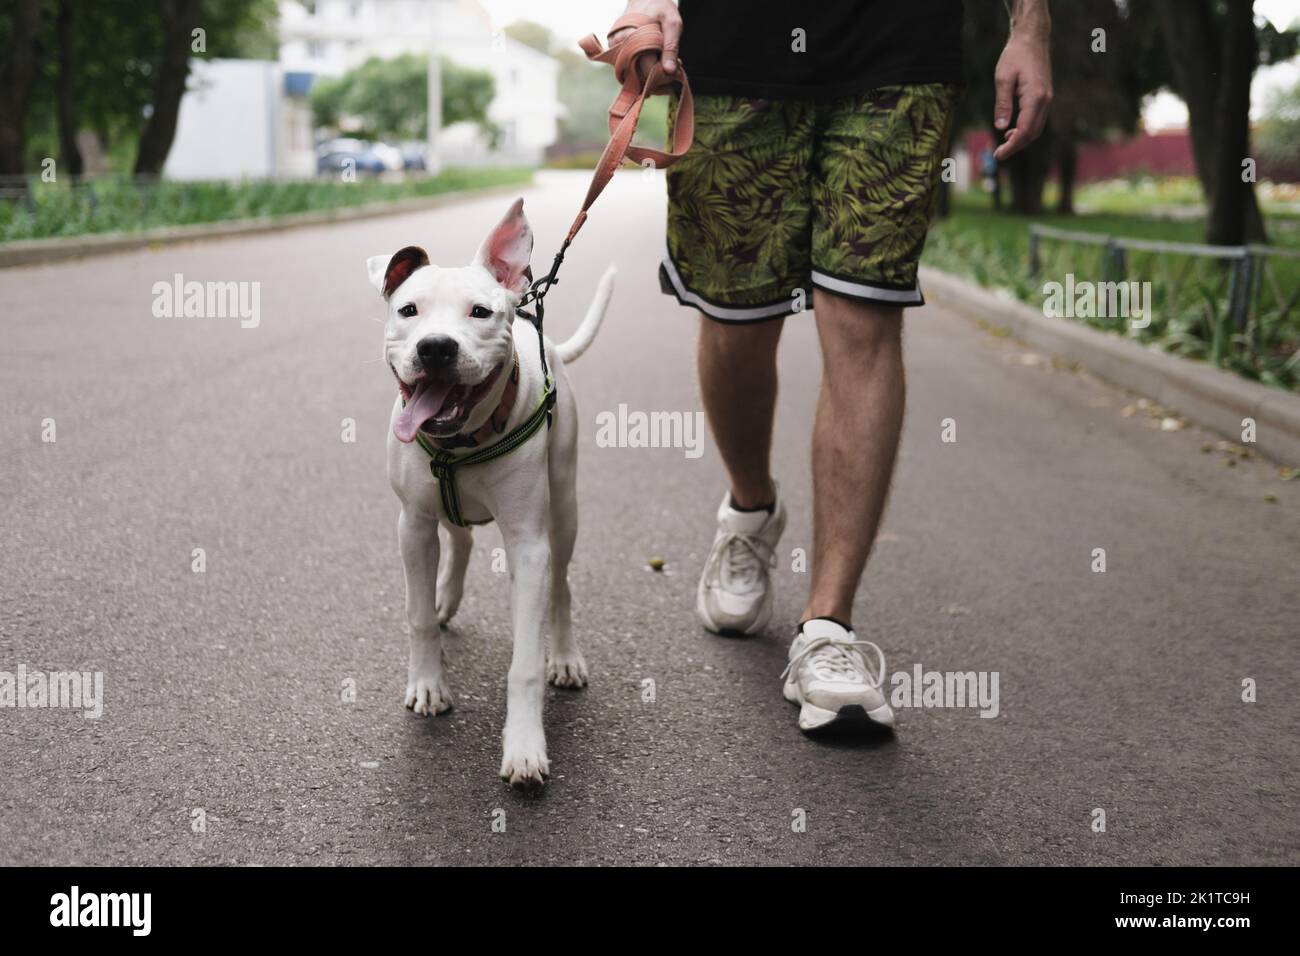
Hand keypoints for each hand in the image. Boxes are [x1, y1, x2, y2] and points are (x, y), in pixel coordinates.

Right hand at [609, 0, 681, 74]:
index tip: (677, 68)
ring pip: (632, 74)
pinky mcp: (613, 50)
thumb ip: (671, 48)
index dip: (664, 74)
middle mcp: (619, 45)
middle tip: (671, 64)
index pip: (647, 70)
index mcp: (632, 38)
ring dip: (648, 73)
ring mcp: (613, 48)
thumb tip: (670, 71)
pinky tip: (652, 58)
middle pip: (639, 75)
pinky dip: (640, 68)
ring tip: (661, 58)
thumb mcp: (672, 23)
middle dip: (657, 75)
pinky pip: (627, 68)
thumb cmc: (660, 7)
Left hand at [992, 25, 1052, 159]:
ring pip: (1036, 128)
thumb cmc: (1015, 55)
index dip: (1012, 146)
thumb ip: (1002, 103)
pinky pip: (1037, 119)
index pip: (1025, 131)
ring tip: (1003, 142)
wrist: (1032, 39)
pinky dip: (1025, 129)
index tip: (998, 155)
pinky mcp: (1044, 96)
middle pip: (1033, 133)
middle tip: (998, 153)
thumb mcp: (1003, 78)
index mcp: (1035, 97)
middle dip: (1016, 146)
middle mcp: (1045, 100)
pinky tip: (1011, 130)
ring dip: (1021, 139)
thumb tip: (1001, 127)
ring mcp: (1047, 98)